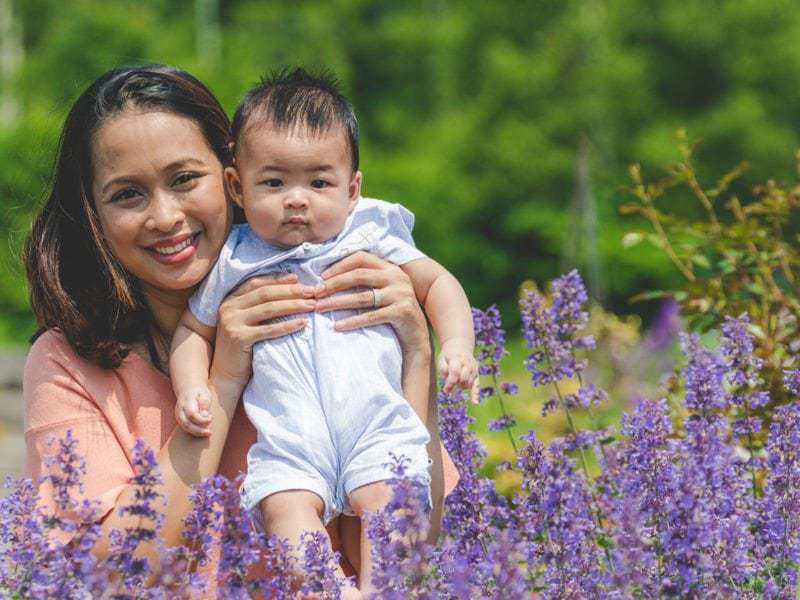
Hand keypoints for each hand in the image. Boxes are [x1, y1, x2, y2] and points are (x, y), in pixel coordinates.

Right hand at [175, 386, 212, 436]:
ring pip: (184, 428)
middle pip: (186, 424)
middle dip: (198, 431)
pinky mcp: (180, 420)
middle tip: (210, 433)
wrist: (188, 390)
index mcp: (187, 402)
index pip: (192, 414)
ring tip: (208, 433)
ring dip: (196, 432)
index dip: (202, 419)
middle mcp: (180, 409)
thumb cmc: (199, 393)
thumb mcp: (205, 393)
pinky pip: (185, 428)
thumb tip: (204, 415)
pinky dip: (194, 432)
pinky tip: (203, 431)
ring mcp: (178, 415)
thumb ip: (205, 403)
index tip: (211, 417)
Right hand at [210, 273, 316, 395]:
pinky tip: (302, 323)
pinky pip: (269, 329)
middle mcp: (228, 307)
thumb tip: (290, 288)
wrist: (225, 374)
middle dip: (291, 291)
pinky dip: (287, 325)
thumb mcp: (246, 321)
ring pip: (268, 308)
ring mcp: (232, 322)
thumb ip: (259, 306)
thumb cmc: (242, 347)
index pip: (257, 283)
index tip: (298, 278)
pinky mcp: (238, 338)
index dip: (278, 279)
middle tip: (312, 292)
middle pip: (265, 293)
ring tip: (311, 305)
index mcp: (230, 299)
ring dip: (293, 305)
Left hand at [314, 251, 429, 353]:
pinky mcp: (401, 312)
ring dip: (338, 302)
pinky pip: (371, 316)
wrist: (417, 337)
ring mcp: (401, 295)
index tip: (322, 276)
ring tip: (320, 308)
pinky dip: (352, 321)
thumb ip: (368, 281)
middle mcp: (397, 278)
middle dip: (334, 284)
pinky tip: (338, 326)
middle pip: (359, 275)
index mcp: (391, 268)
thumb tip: (331, 277)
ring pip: (362, 297)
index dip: (340, 265)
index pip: (362, 258)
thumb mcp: (385, 291)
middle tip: (316, 293)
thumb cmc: (394, 312)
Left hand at [438, 340, 478, 402]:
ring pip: (468, 383)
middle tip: (449, 386)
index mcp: (457, 359)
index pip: (455, 373)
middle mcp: (467, 364)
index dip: (450, 383)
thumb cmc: (448, 355)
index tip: (445, 390)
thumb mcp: (441, 358)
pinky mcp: (476, 373)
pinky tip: (475, 402)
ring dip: (461, 386)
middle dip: (456, 384)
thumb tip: (447, 379)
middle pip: (463, 379)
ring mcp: (473, 369)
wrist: (460, 346)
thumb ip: (443, 368)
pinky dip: (476, 393)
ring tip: (456, 381)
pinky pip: (477, 384)